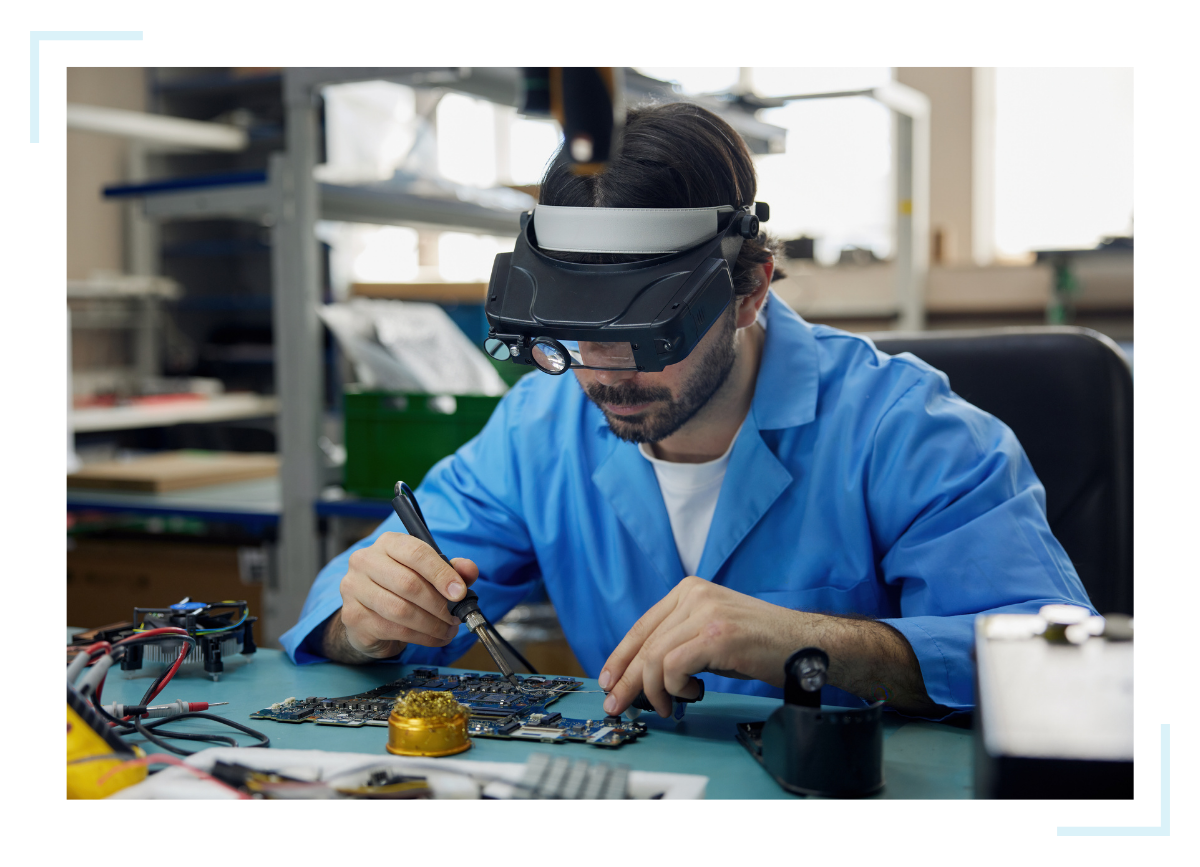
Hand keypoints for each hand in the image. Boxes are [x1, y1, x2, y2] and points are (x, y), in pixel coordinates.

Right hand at [335, 532, 477, 659]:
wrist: (369, 615)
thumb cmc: (402, 589)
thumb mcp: (430, 574)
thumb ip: (452, 570)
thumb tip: (469, 570)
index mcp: (388, 543)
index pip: (416, 552)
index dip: (441, 574)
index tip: (460, 593)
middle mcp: (365, 561)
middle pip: (408, 583)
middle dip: (439, 604)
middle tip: (456, 617)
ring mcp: (354, 588)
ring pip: (401, 610)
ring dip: (431, 624)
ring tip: (447, 630)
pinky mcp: (353, 616)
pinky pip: (393, 629)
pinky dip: (421, 637)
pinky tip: (433, 638)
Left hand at [599, 576, 802, 716]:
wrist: (806, 645)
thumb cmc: (761, 644)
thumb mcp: (712, 633)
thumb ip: (680, 642)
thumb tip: (641, 675)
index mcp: (689, 590)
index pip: (642, 626)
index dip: (620, 657)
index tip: (609, 680)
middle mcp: (694, 595)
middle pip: (644, 643)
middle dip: (627, 680)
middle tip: (619, 705)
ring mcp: (706, 613)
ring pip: (655, 658)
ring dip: (654, 691)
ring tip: (667, 706)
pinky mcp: (718, 635)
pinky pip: (674, 667)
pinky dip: (674, 688)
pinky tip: (690, 695)